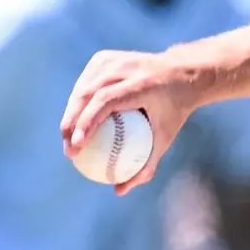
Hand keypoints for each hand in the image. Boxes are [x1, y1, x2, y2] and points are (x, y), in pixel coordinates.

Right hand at [60, 49, 209, 194]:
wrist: (181, 74)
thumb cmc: (173, 112)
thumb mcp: (165, 138)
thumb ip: (146, 165)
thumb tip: (119, 191)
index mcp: (142, 84)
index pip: (107, 100)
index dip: (88, 121)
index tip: (77, 145)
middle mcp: (126, 68)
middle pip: (88, 93)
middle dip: (71, 122)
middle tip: (69, 149)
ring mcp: (113, 59)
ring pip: (82, 89)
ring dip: (70, 115)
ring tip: (68, 141)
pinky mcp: (104, 58)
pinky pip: (85, 84)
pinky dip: (77, 104)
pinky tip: (73, 125)